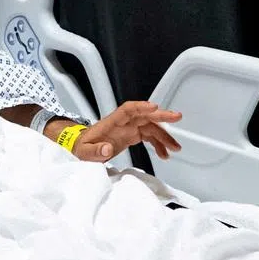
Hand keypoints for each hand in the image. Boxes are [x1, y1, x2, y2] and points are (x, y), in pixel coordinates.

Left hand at [66, 101, 182, 162]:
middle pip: (144, 115)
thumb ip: (95, 151)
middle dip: (161, 116)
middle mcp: (122, 123)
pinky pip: (148, 136)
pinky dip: (157, 143)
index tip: (154, 107)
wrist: (81, 149)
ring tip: (175, 147)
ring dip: (163, 135)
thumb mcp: (84, 152)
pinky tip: (164, 153)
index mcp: (111, 122)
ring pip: (150, 126)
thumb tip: (107, 148)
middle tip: (177, 117)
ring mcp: (128, 128)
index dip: (141, 107)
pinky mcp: (131, 135)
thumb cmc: (82, 147)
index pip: (128, 110)